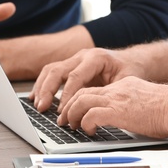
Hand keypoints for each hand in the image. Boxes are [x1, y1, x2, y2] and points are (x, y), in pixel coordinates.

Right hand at [30, 48, 145, 111]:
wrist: (131, 60)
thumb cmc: (130, 70)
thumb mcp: (126, 80)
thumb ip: (112, 92)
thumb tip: (98, 109)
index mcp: (96, 58)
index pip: (76, 76)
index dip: (67, 95)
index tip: (62, 111)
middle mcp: (83, 56)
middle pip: (58, 70)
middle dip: (48, 90)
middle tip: (42, 108)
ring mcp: (75, 59)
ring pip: (51, 70)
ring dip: (42, 87)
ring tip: (37, 105)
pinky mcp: (71, 66)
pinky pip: (52, 72)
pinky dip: (43, 85)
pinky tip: (36, 97)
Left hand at [56, 76, 167, 138]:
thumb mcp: (146, 101)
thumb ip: (134, 104)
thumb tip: (131, 116)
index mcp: (123, 85)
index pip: (95, 89)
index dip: (81, 100)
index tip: (76, 110)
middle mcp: (116, 90)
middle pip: (82, 92)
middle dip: (69, 106)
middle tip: (64, 119)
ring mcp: (115, 99)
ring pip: (81, 101)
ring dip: (72, 114)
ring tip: (71, 126)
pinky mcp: (116, 111)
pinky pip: (90, 115)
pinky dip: (85, 123)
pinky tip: (89, 131)